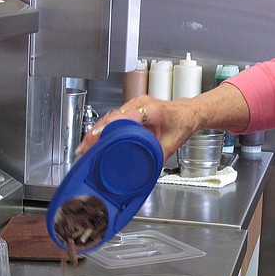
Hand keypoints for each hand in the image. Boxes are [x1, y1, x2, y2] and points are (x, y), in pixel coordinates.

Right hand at [76, 96, 199, 158]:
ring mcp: (135, 103)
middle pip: (113, 117)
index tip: (97, 136)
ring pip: (110, 116)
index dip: (109, 127)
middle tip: (85, 148)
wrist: (188, 112)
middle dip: (96, 132)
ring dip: (97, 130)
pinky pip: (114, 116)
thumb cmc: (182, 123)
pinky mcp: (131, 107)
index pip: (125, 117)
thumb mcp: (171, 144)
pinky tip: (95, 137)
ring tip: (86, 146)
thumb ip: (156, 157)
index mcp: (152, 110)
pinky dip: (103, 127)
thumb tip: (144, 171)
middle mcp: (141, 103)